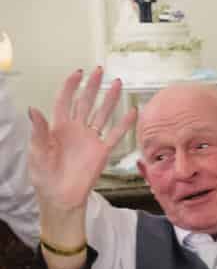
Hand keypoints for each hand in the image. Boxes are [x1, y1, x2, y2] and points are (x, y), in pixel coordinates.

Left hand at [27, 68, 135, 212]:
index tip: (78, 73)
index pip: (65, 101)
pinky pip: (115, 134)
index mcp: (58, 128)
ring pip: (102, 114)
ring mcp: (90, 139)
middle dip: (92, 86)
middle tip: (100, 72)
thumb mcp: (37, 152)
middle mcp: (76, 130)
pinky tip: (132, 112)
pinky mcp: (102, 151)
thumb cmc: (44, 176)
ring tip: (117, 84)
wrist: (60, 196)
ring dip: (110, 99)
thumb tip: (33, 110)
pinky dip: (124, 123)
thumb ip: (38, 131)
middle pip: (86, 103)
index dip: (70, 86)